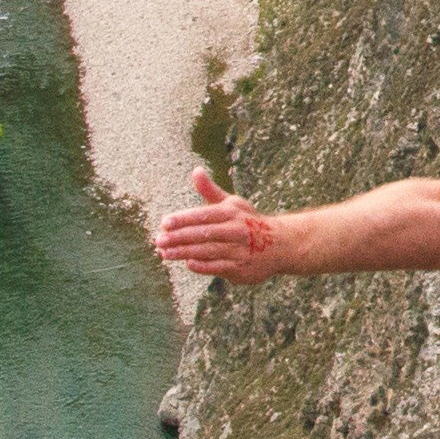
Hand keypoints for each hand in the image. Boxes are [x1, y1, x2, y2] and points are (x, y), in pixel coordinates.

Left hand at [150, 167, 279, 282]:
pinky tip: (188, 263)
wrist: (281, 245)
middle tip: (158, 240)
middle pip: (203, 233)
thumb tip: (196, 171)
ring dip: (185, 252)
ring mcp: (239, 250)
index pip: (203, 214)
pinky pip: (219, 266)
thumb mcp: (232, 204)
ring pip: (208, 250)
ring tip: (165, 253)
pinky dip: (203, 265)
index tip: (164, 222)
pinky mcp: (241, 268)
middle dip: (179, 237)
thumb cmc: (248, 222)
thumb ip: (210, 191)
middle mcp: (236, 230)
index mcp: (231, 212)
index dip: (183, 218)